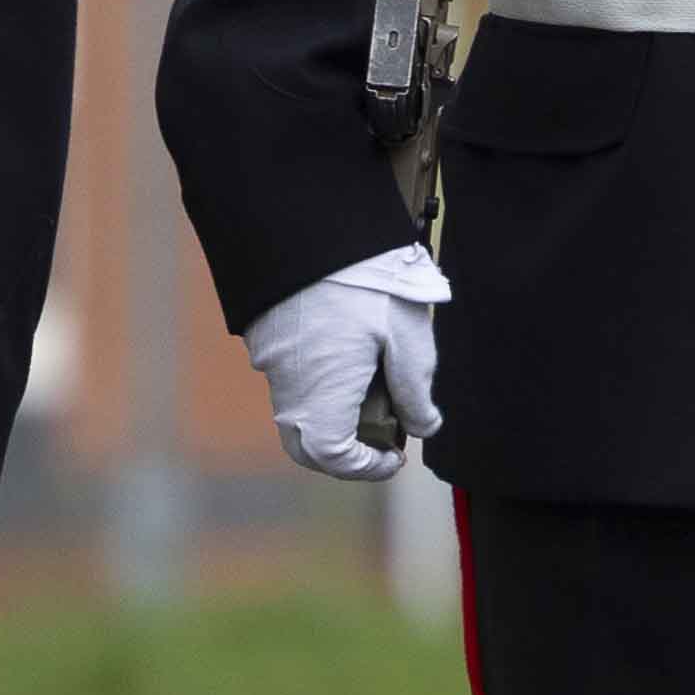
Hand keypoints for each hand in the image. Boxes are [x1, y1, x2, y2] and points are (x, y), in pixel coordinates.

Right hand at [246, 248, 446, 484]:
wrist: (310, 227)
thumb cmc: (366, 283)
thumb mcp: (408, 338)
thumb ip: (416, 389)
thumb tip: (425, 426)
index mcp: (320, 396)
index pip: (332, 457)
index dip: (365, 467)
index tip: (395, 457)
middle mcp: (288, 387)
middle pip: (307, 444)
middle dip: (344, 451)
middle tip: (382, 439)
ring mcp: (273, 362)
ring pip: (298, 413)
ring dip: (333, 417)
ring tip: (375, 395)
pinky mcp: (269, 339)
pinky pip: (292, 382)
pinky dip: (321, 390)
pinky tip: (354, 363)